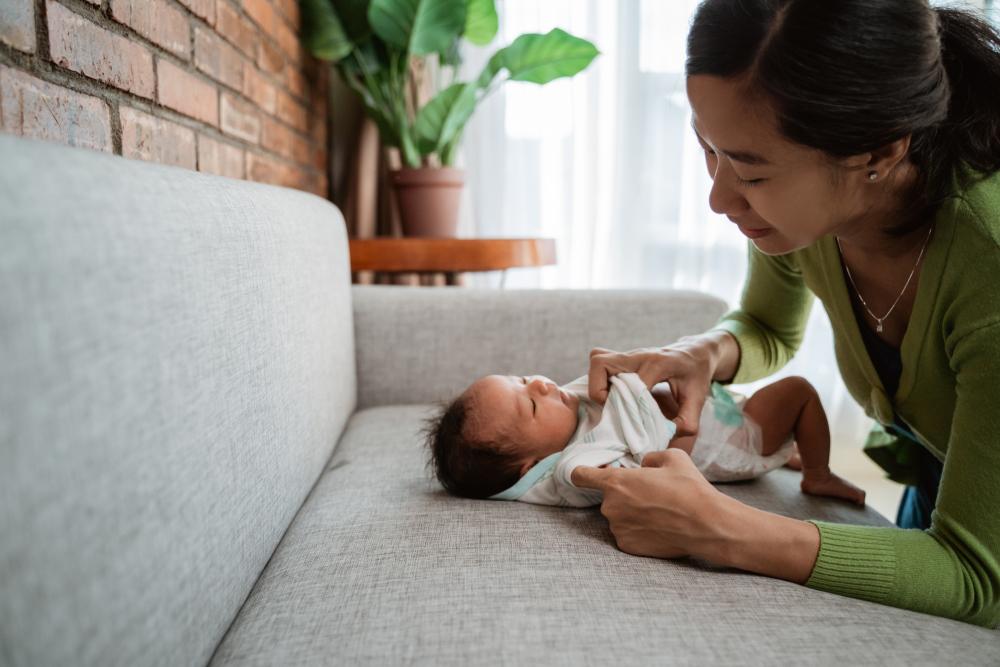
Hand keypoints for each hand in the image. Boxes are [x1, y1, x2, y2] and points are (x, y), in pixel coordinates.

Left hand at [571, 449, 727, 559]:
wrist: (706, 524)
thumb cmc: (689, 488)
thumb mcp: (672, 457)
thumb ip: (650, 457)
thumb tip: (644, 465)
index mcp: (616, 482)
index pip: (580, 476)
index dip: (582, 473)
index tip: (585, 475)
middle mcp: (610, 506)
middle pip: (608, 498)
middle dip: (624, 496)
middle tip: (649, 495)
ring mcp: (617, 528)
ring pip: (618, 517)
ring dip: (631, 514)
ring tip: (659, 513)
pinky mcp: (627, 546)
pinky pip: (626, 534)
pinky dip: (638, 531)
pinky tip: (658, 528)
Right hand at [588, 337, 716, 435]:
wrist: (695, 352)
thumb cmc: (696, 374)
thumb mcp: (698, 399)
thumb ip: (687, 421)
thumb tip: (664, 435)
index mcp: (659, 363)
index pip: (634, 384)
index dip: (632, 407)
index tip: (639, 423)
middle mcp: (639, 355)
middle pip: (602, 365)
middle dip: (602, 393)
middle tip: (617, 411)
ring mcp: (628, 354)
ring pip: (598, 362)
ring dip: (598, 385)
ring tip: (612, 402)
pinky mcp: (621, 357)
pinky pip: (599, 363)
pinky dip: (599, 380)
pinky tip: (613, 394)